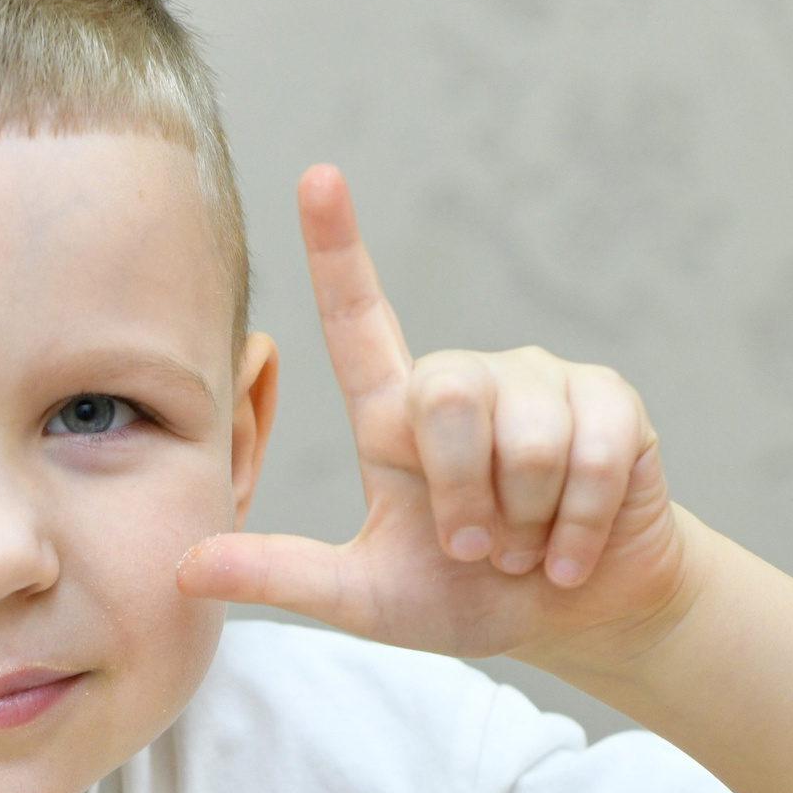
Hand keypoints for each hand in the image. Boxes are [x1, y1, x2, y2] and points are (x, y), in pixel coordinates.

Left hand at [180, 167, 691, 668]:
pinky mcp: (610, 402)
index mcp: (393, 415)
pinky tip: (571, 551)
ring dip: (523, 520)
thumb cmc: (465, 597)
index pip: (357, 316)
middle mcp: (463, 381)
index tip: (317, 177)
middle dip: (462, 494)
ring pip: (523, 437)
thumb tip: (182, 567)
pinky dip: (577, 527)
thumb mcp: (363, 597)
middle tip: (474, 545)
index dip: (337, 247)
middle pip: (445, 396)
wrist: (574, 615)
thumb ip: (281, 575)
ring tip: (524, 543)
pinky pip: (591, 456)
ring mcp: (541, 383)